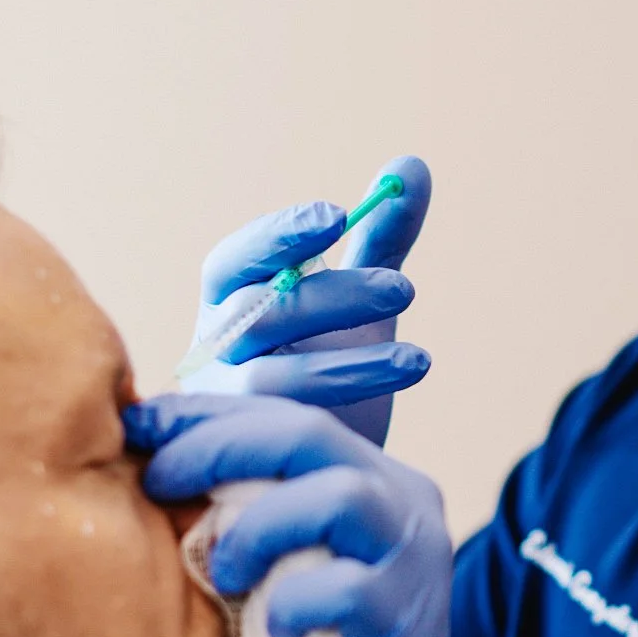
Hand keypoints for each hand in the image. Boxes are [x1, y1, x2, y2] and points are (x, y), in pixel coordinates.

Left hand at [127, 393, 462, 636]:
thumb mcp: (281, 562)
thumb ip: (247, 509)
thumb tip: (145, 453)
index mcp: (369, 475)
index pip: (286, 413)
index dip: (206, 413)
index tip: (137, 424)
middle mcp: (401, 502)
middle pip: (310, 433)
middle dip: (217, 447)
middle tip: (157, 480)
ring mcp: (412, 559)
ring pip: (340, 496)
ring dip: (258, 525)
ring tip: (223, 570)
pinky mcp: (405, 621)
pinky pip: (349, 589)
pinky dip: (296, 602)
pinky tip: (272, 627)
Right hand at [181, 154, 433, 444]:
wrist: (319, 471)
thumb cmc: (323, 371)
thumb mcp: (355, 304)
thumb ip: (378, 240)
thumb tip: (411, 165)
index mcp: (229, 307)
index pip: (232, 264)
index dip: (278, 238)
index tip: (337, 218)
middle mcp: (216, 354)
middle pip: (259, 313)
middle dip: (334, 296)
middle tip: (406, 288)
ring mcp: (227, 409)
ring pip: (274, 375)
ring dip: (352, 360)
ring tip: (421, 357)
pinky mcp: (254, 454)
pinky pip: (294, 423)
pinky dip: (353, 392)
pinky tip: (408, 373)